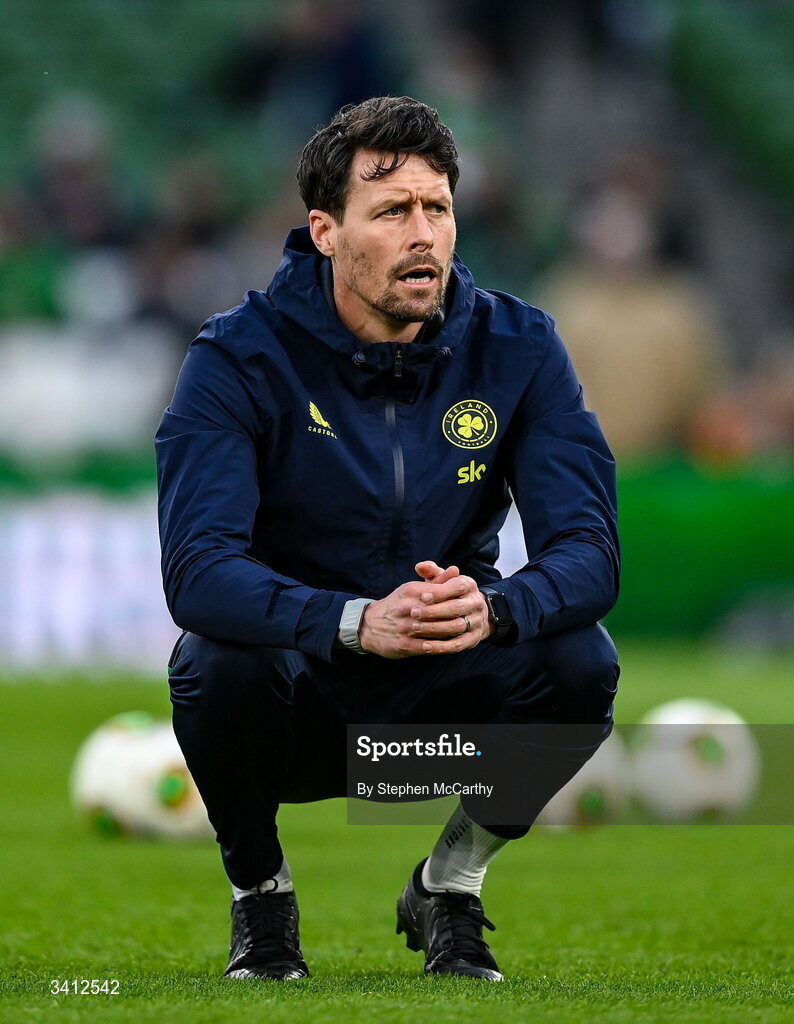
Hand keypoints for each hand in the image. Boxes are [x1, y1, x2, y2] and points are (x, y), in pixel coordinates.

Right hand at [358, 560, 491, 658]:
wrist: (368, 625)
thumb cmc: (397, 604)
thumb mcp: (412, 588)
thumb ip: (436, 580)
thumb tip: (456, 570)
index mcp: (411, 591)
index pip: (441, 591)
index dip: (458, 595)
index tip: (469, 598)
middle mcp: (409, 608)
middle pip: (443, 611)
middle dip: (460, 614)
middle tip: (473, 615)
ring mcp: (407, 628)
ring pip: (439, 630)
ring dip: (456, 631)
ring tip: (467, 629)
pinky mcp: (405, 645)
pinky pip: (431, 646)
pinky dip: (445, 646)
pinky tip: (454, 644)